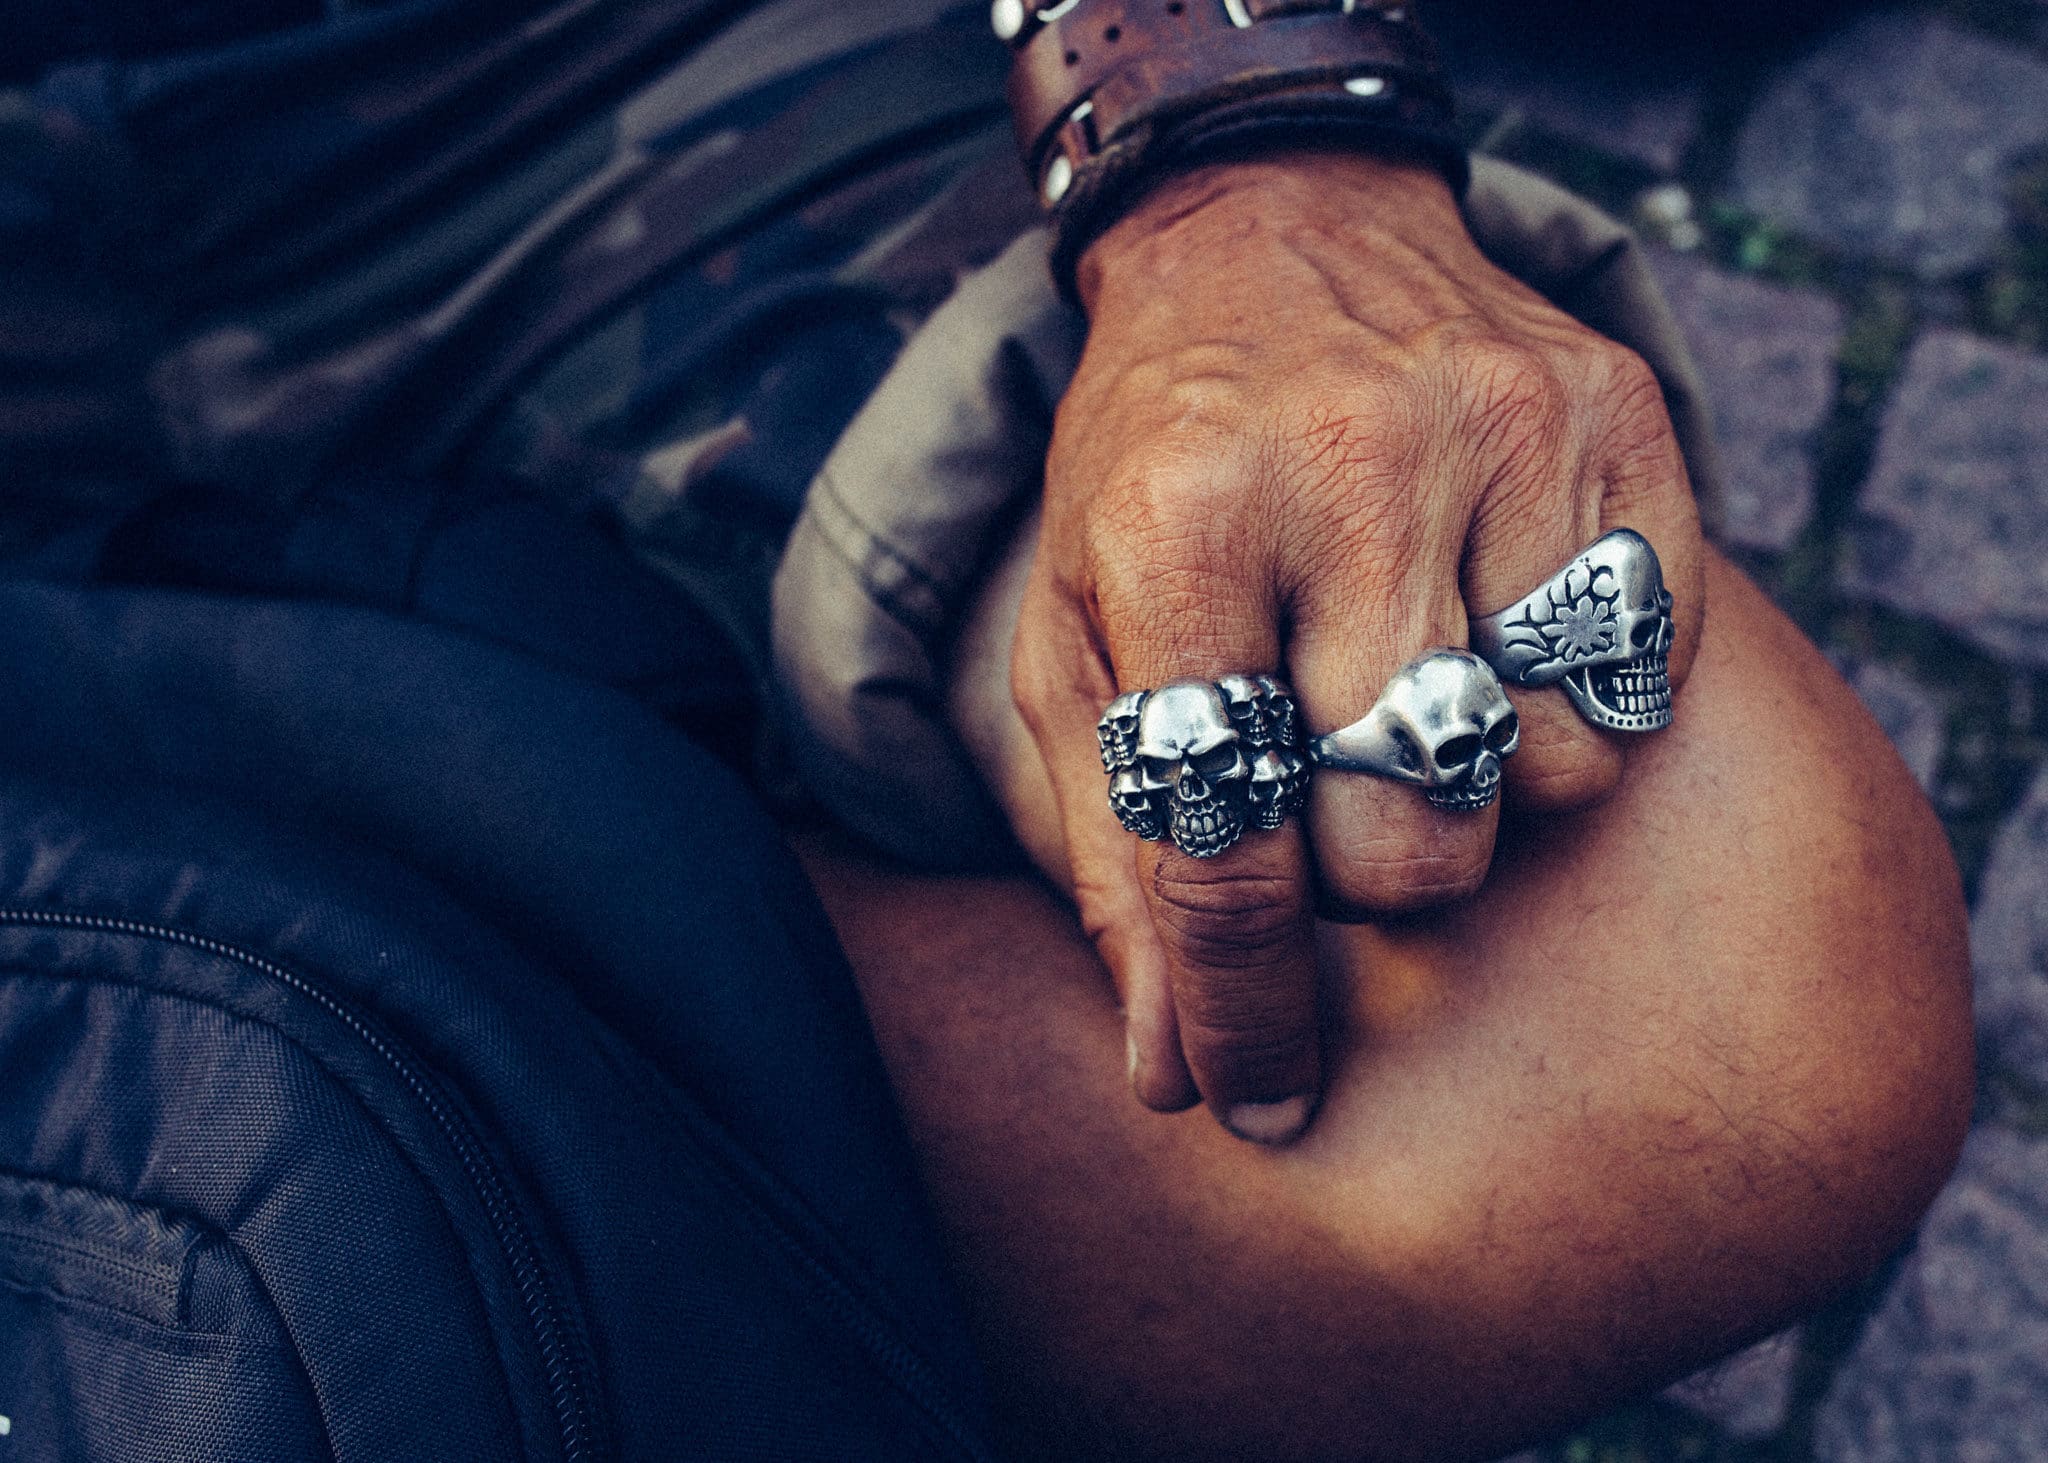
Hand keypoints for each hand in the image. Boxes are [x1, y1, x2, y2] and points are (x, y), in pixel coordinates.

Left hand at [1010, 150, 1704, 1140]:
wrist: (1266, 234)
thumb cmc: (1152, 473)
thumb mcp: (1076, 640)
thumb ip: (1117, 851)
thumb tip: (1179, 1074)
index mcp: (1175, 533)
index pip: (1222, 842)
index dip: (1240, 1006)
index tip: (1256, 1103)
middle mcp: (1343, 471)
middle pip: (1410, 832)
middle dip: (1367, 870)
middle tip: (1330, 786)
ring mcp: (1499, 431)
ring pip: (1546, 770)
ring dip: (1477, 787)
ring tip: (1413, 692)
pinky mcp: (1616, 412)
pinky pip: (1642, 666)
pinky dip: (1576, 700)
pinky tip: (1499, 629)